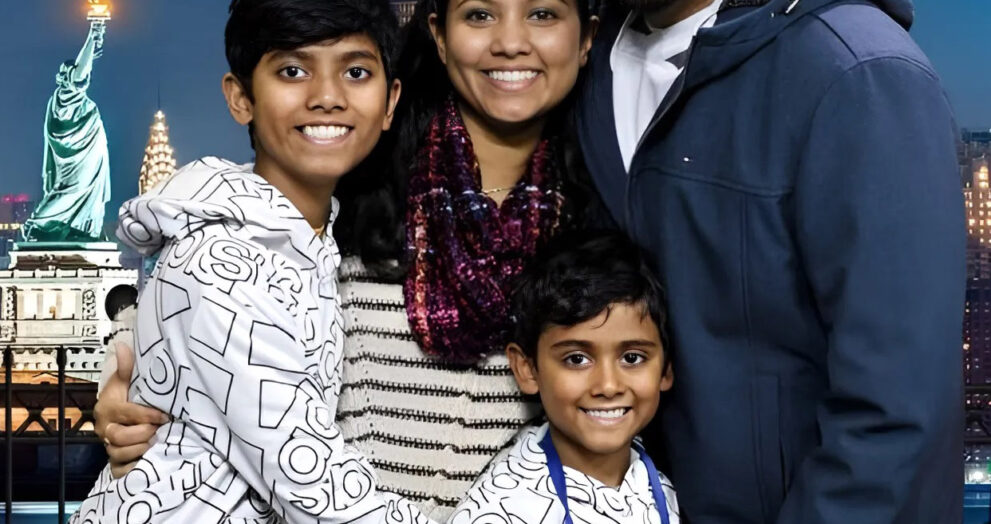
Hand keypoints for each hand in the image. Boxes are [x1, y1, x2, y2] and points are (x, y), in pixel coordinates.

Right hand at [94, 342, 167, 477]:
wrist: (126, 418)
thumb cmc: (129, 397)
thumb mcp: (128, 381)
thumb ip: (127, 367)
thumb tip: (123, 346)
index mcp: (108, 408)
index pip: (125, 413)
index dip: (145, 415)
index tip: (164, 415)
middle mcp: (106, 430)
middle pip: (118, 436)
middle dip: (142, 433)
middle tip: (159, 429)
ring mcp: (110, 447)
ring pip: (120, 454)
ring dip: (141, 449)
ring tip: (157, 442)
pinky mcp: (117, 463)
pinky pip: (121, 471)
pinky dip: (135, 467)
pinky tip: (149, 460)